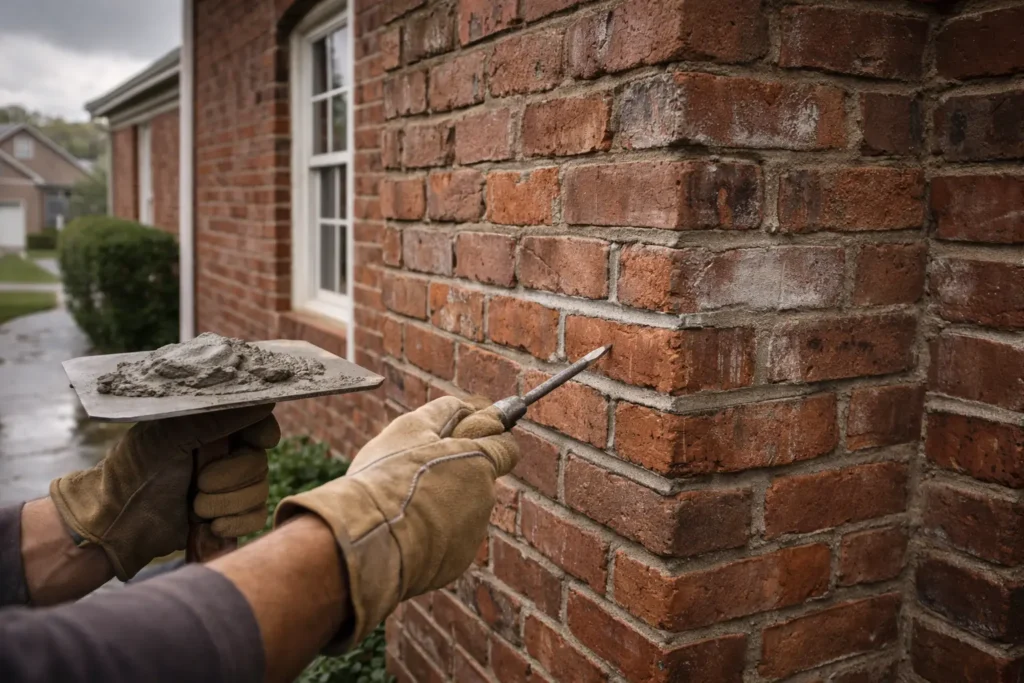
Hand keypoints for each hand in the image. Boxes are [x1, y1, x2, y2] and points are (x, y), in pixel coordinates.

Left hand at [49, 405, 279, 579]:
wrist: (117, 522)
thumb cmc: (135, 469)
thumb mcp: (171, 434)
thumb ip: (217, 417)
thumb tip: (261, 402)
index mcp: (212, 426)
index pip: (258, 422)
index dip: (262, 433)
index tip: (258, 442)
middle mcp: (225, 454)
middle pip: (260, 461)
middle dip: (230, 476)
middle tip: (199, 482)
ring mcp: (229, 486)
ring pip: (259, 491)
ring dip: (226, 502)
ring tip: (195, 506)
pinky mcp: (230, 515)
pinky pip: (256, 518)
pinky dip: (234, 523)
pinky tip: (209, 525)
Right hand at [274, 396, 517, 651]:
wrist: (368, 538)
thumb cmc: (387, 477)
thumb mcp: (411, 428)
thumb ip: (446, 412)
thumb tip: (470, 405)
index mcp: (480, 463)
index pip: (506, 447)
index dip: (488, 439)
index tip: (468, 439)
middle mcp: (485, 499)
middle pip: (477, 480)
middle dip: (454, 474)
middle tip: (416, 473)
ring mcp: (472, 534)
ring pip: (460, 510)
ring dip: (439, 504)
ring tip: (402, 504)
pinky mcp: (456, 562)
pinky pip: (448, 541)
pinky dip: (431, 534)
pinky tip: (403, 530)